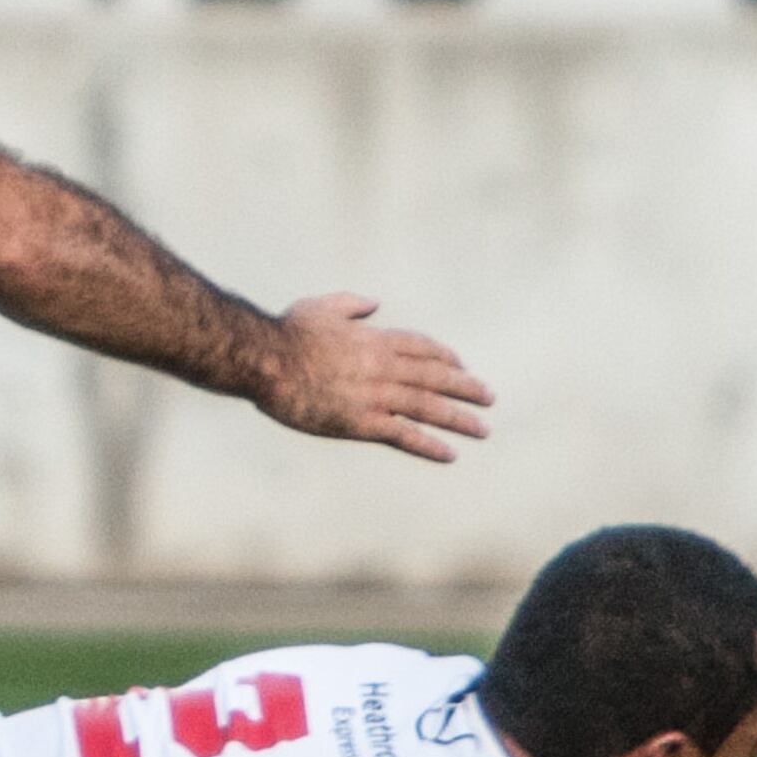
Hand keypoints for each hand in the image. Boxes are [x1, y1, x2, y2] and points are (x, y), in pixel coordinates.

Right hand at [255, 296, 495, 462]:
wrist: (266, 360)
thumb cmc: (287, 333)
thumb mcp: (320, 306)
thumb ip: (351, 303)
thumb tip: (373, 303)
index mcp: (376, 340)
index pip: (423, 348)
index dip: (446, 357)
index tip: (462, 366)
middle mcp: (385, 367)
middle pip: (437, 377)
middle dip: (466, 388)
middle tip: (489, 398)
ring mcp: (376, 395)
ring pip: (429, 407)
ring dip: (460, 418)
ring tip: (482, 429)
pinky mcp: (362, 422)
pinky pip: (404, 435)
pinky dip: (429, 444)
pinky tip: (449, 454)